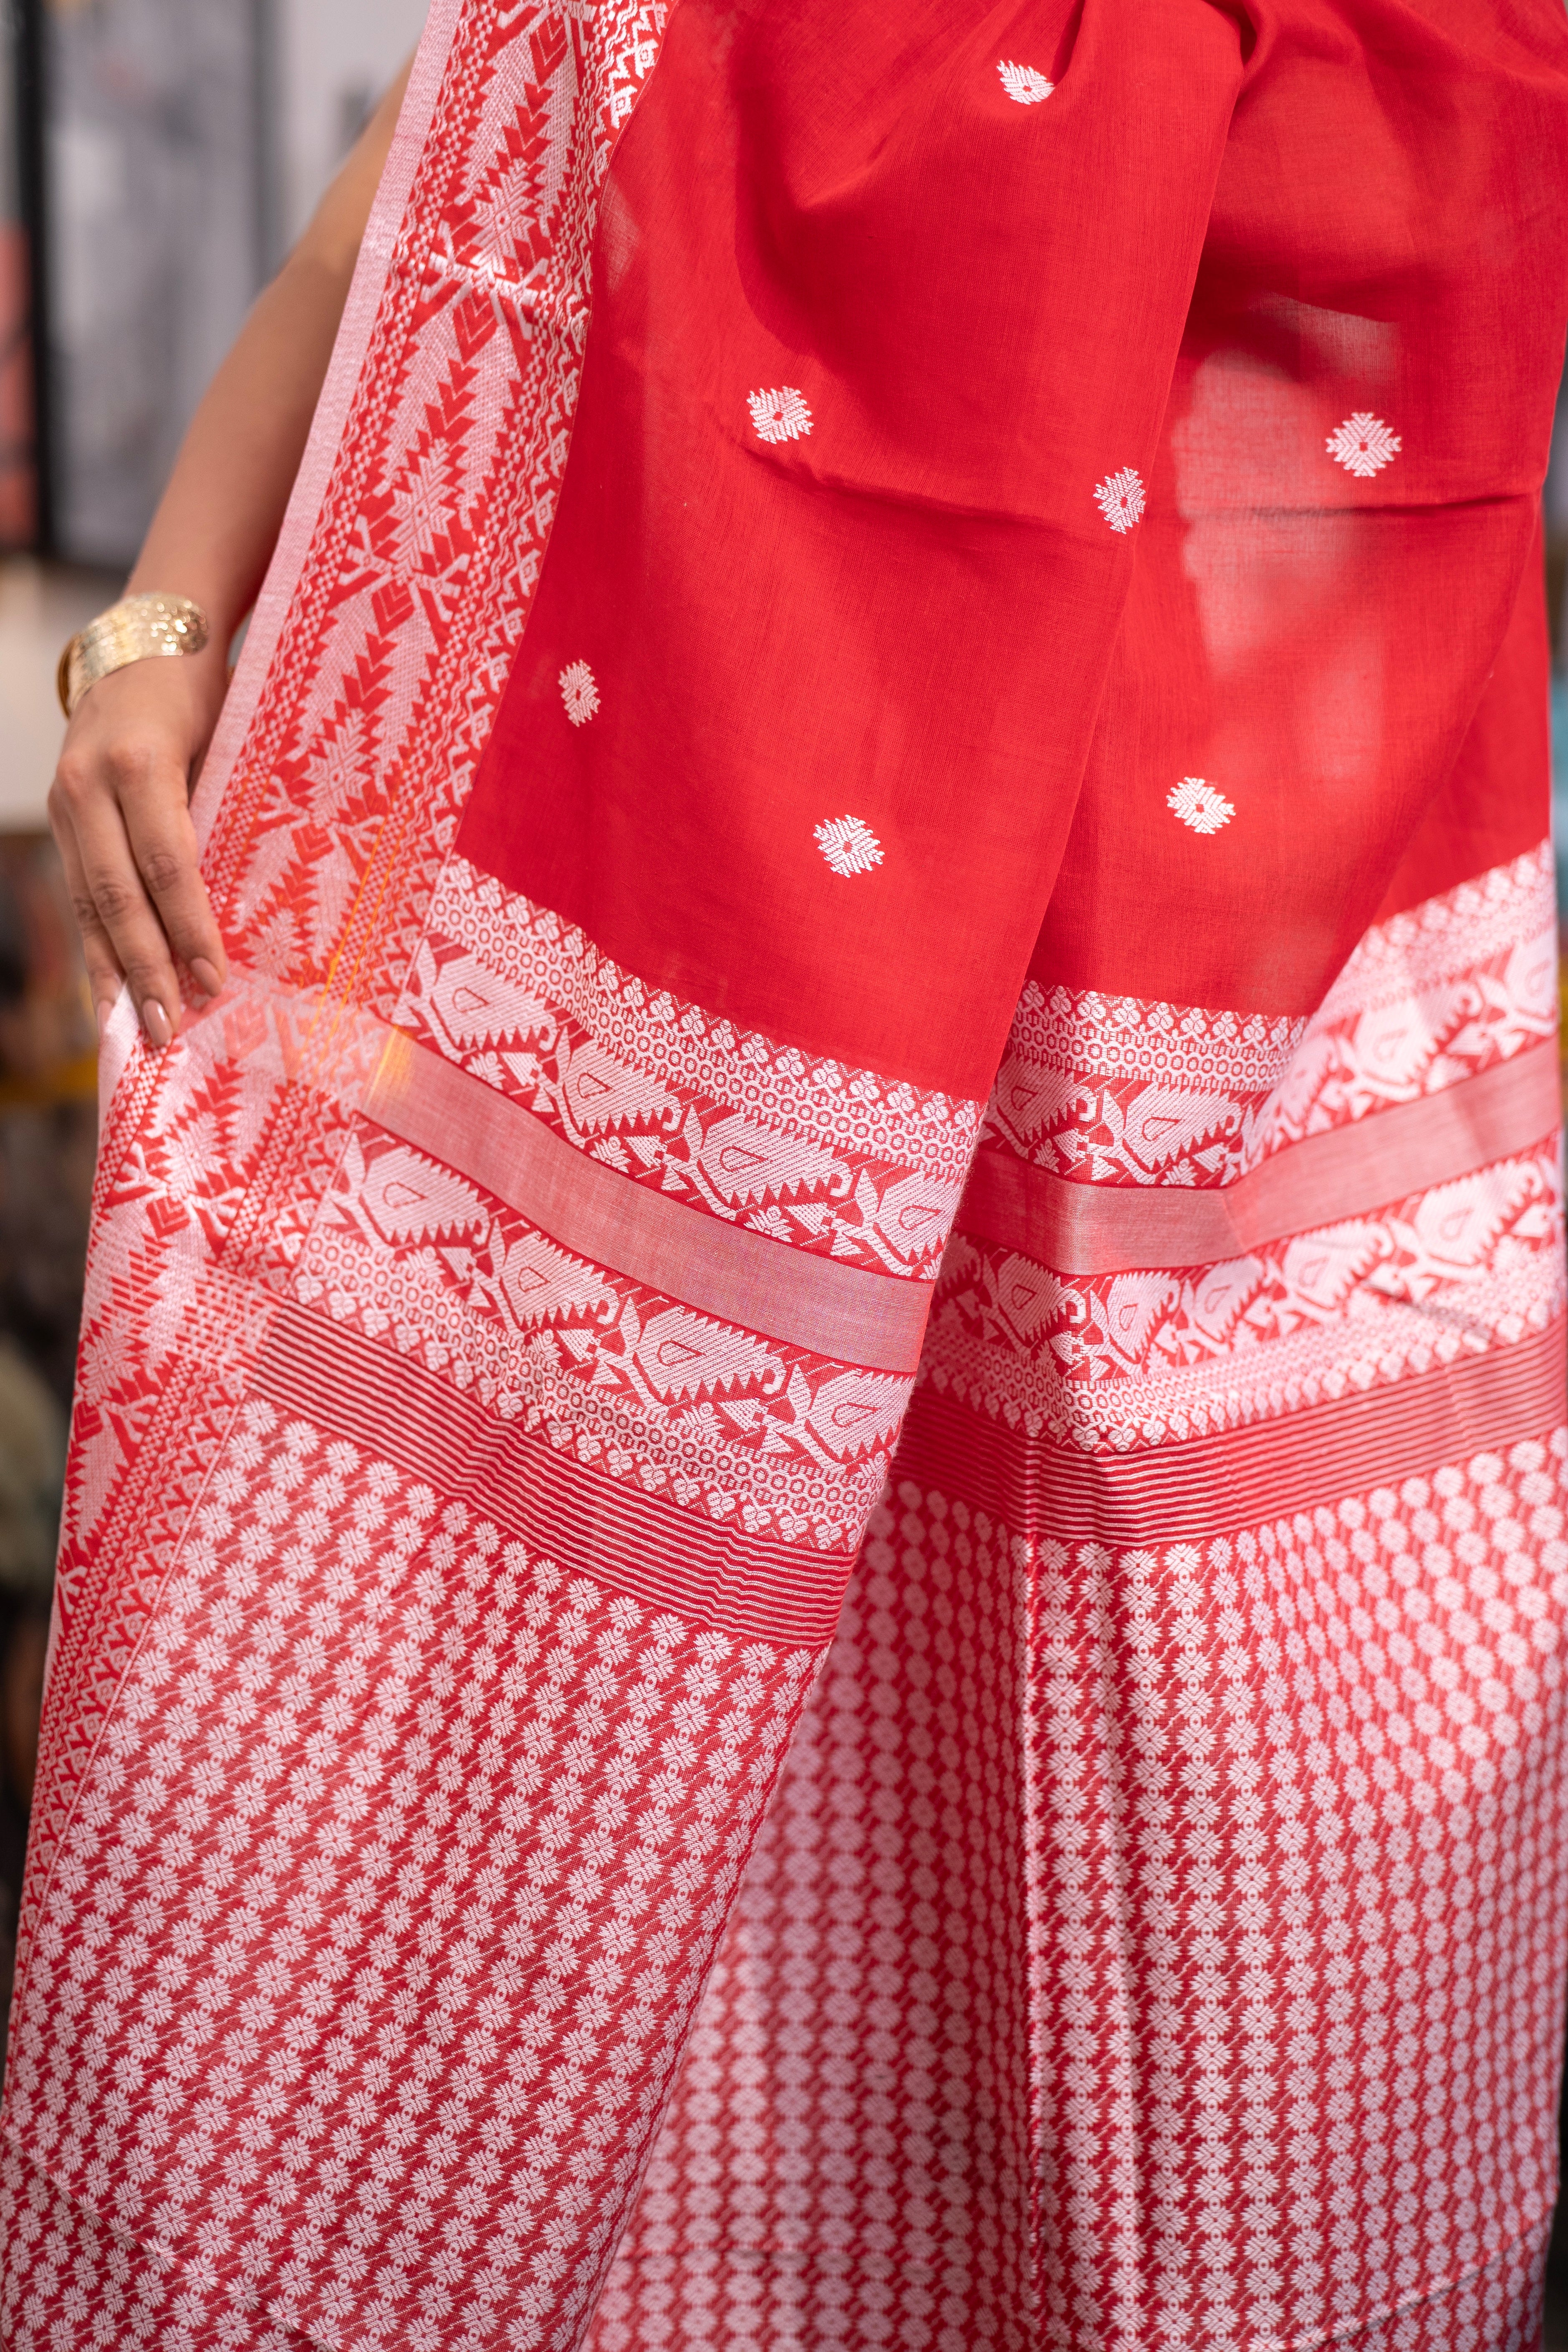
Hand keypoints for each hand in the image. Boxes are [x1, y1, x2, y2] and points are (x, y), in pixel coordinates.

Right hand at [48, 650, 230, 1045]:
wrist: (145, 641)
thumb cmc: (205, 694)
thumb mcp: (225, 742)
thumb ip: (225, 813)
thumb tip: (249, 906)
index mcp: (140, 763)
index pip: (169, 865)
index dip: (190, 929)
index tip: (215, 983)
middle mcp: (89, 784)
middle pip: (119, 895)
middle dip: (146, 969)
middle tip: (170, 1030)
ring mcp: (67, 800)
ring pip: (89, 902)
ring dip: (114, 971)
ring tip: (135, 1029)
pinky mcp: (61, 815)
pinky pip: (79, 891)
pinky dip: (94, 945)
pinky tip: (106, 991)